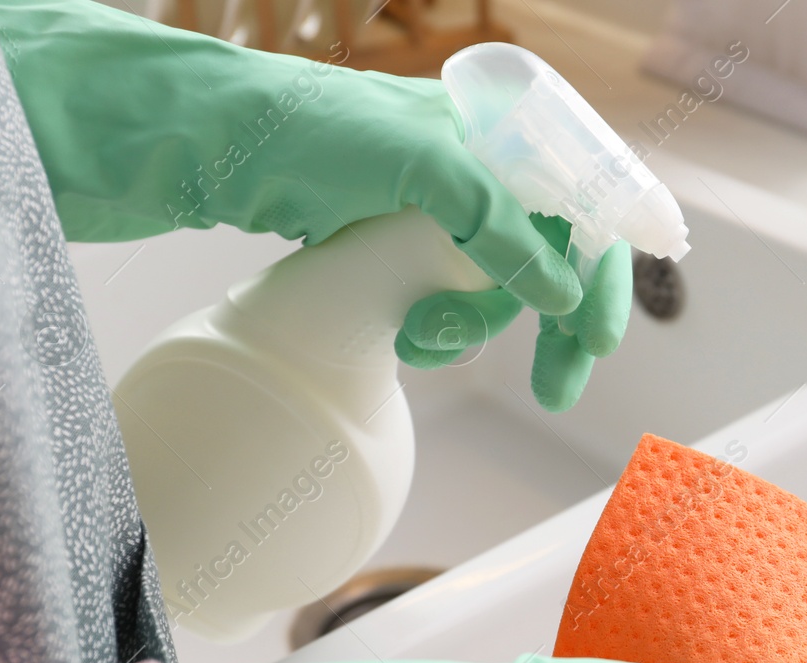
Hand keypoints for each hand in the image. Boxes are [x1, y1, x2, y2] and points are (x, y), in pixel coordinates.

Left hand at [0, 0, 631, 408]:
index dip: (605, 271)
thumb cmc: (304, 133)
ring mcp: (437, 206)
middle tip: (558, 389)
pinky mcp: (397, 241)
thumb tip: (561, 288)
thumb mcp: (417, 165)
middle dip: (558, 323)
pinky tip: (407, 337)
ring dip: (476, 327)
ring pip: (500, 288)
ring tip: (425, 341)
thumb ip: (498, 219)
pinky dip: (439, 328)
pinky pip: (448, 298)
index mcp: (500, 128)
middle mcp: (480, 164)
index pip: (588, 203)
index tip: (597, 339)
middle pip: (555, 255)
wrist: (201, 145)